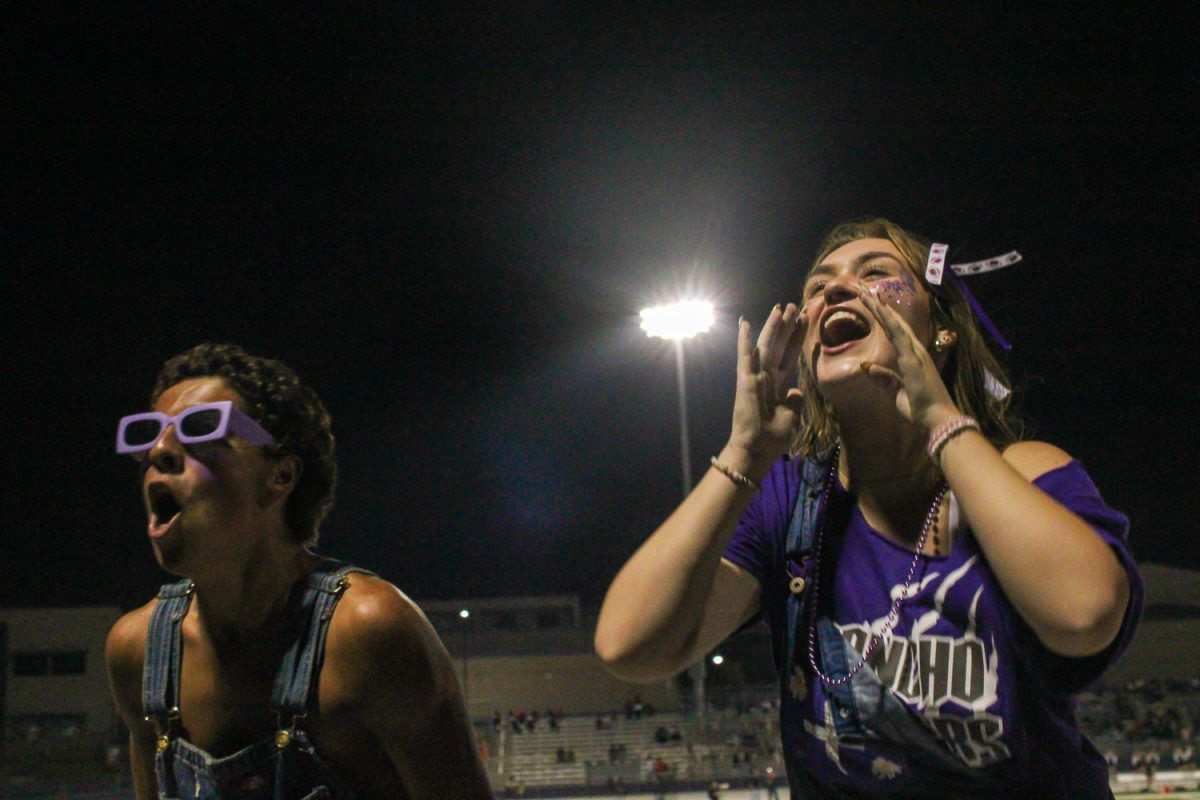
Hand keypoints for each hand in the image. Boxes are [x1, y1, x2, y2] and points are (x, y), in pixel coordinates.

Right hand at [727, 303, 806, 470]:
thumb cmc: (773, 438)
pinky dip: (744, 339)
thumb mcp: (791, 418)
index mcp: (778, 385)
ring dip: (775, 326)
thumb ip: (794, 402)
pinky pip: (745, 356)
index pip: (791, 356)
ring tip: (783, 307)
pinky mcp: (745, 380)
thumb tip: (796, 392)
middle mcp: (767, 377)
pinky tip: (745, 322)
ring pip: (767, 345)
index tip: (806, 321)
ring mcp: (755, 376)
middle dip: (789, 326)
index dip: (798, 339)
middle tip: (796, 306)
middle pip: (781, 345)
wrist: (757, 449)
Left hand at [857, 288, 959, 431]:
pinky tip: (879, 308)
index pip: (895, 333)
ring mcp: (915, 353)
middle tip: (864, 291)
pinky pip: (899, 335)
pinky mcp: (913, 359)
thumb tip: (866, 366)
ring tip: (866, 293)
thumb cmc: (921, 410)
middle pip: (895, 324)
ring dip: (881, 308)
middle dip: (880, 307)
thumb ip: (884, 379)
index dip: (884, 318)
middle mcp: (916, 352)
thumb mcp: (896, 394)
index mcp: (912, 359)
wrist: (939, 420)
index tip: (872, 304)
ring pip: (895, 324)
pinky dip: (889, 320)